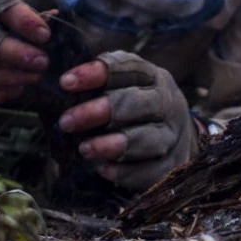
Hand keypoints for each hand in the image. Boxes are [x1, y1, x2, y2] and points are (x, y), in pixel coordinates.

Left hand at [58, 51, 199, 190]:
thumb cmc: (138, 106)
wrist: (176, 136)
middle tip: (66, 122)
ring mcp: (172, 135)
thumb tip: (64, 82)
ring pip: (146, 138)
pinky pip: (150, 170)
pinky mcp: (171, 164)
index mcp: (153, 78)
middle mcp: (168, 103)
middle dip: (99, 111)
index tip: (65, 82)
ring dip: (111, 144)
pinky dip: (125, 171)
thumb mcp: (128, 86)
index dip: (96, 74)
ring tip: (84, 149)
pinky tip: (103, 170)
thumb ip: (102, 82)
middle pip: (136, 103)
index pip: (127, 69)